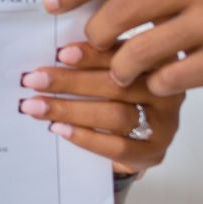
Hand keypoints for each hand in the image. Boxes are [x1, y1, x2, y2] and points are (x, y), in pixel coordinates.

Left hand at [19, 42, 182, 171]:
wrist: (137, 141)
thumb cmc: (120, 97)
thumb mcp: (113, 69)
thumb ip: (96, 58)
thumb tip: (56, 53)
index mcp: (161, 57)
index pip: (126, 51)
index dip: (92, 53)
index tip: (61, 53)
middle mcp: (168, 89)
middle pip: (117, 83)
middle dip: (70, 82)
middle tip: (35, 81)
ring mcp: (165, 123)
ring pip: (115, 115)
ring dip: (70, 110)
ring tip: (37, 107)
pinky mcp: (154, 151)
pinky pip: (117, 146)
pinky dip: (85, 137)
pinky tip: (60, 129)